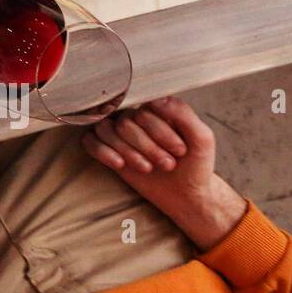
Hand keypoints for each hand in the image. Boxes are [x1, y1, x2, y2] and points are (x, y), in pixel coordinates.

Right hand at [83, 96, 247, 250]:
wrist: (186, 193)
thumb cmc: (195, 164)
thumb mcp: (202, 139)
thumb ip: (183, 114)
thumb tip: (155, 99)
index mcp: (156, 108)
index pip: (143, 111)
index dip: (159, 133)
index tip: (180, 151)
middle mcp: (134, 116)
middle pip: (124, 123)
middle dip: (147, 148)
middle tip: (167, 165)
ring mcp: (119, 132)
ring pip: (105, 130)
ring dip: (127, 152)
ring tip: (147, 168)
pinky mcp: (108, 148)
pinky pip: (89, 141)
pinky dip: (102, 152)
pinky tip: (120, 165)